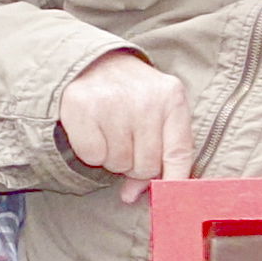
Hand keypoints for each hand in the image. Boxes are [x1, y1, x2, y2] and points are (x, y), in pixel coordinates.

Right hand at [50, 46, 193, 184]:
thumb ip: (157, 154)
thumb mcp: (155, 114)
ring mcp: (113, 102)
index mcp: (172, 98)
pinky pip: (92, 156)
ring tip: (109, 130)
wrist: (90, 62)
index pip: (179, 153)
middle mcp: (145, 99)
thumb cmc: (129, 95)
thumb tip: (134, 195)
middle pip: (146, 165)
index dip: (172, 181)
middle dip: (134, 163)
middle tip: (126, 141)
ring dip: (111, 156)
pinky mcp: (82, 107)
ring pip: (118, 163)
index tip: (167, 198)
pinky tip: (92, 129)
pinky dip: (90, 151)